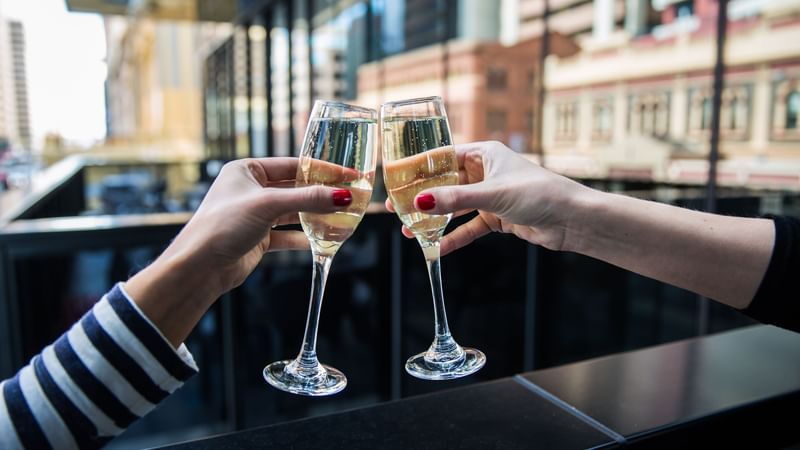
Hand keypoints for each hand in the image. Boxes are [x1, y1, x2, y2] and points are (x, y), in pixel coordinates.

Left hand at [162, 157, 352, 293]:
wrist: (200, 267)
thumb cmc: (223, 225)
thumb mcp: (268, 205)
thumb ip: (307, 199)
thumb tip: (342, 196)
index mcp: (246, 170)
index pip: (292, 165)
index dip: (321, 170)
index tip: (347, 173)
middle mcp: (250, 190)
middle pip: (295, 188)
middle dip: (321, 193)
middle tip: (349, 195)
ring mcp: (255, 215)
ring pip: (293, 212)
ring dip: (315, 215)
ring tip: (341, 216)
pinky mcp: (258, 238)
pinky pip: (287, 234)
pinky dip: (304, 237)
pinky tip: (322, 239)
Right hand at [386, 141, 591, 254]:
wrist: (572, 220)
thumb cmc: (539, 194)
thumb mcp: (492, 194)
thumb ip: (455, 199)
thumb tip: (420, 202)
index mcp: (485, 153)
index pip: (444, 157)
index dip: (419, 169)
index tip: (396, 180)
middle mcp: (486, 172)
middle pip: (446, 183)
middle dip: (423, 197)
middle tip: (397, 208)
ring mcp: (490, 196)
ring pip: (455, 207)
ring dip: (435, 219)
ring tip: (408, 231)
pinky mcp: (497, 218)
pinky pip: (469, 227)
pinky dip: (454, 237)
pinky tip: (436, 249)